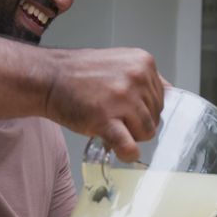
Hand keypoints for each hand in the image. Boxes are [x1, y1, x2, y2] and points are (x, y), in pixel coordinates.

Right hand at [45, 47, 163, 161]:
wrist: (48, 77)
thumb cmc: (80, 73)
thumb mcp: (120, 63)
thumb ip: (143, 78)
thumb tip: (167, 96)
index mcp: (143, 63)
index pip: (161, 99)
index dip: (144, 110)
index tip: (127, 111)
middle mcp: (137, 78)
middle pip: (155, 117)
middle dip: (137, 123)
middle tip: (115, 118)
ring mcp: (122, 98)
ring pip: (146, 132)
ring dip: (130, 137)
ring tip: (110, 127)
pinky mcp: (106, 118)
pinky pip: (129, 146)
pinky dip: (128, 153)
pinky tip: (120, 150)